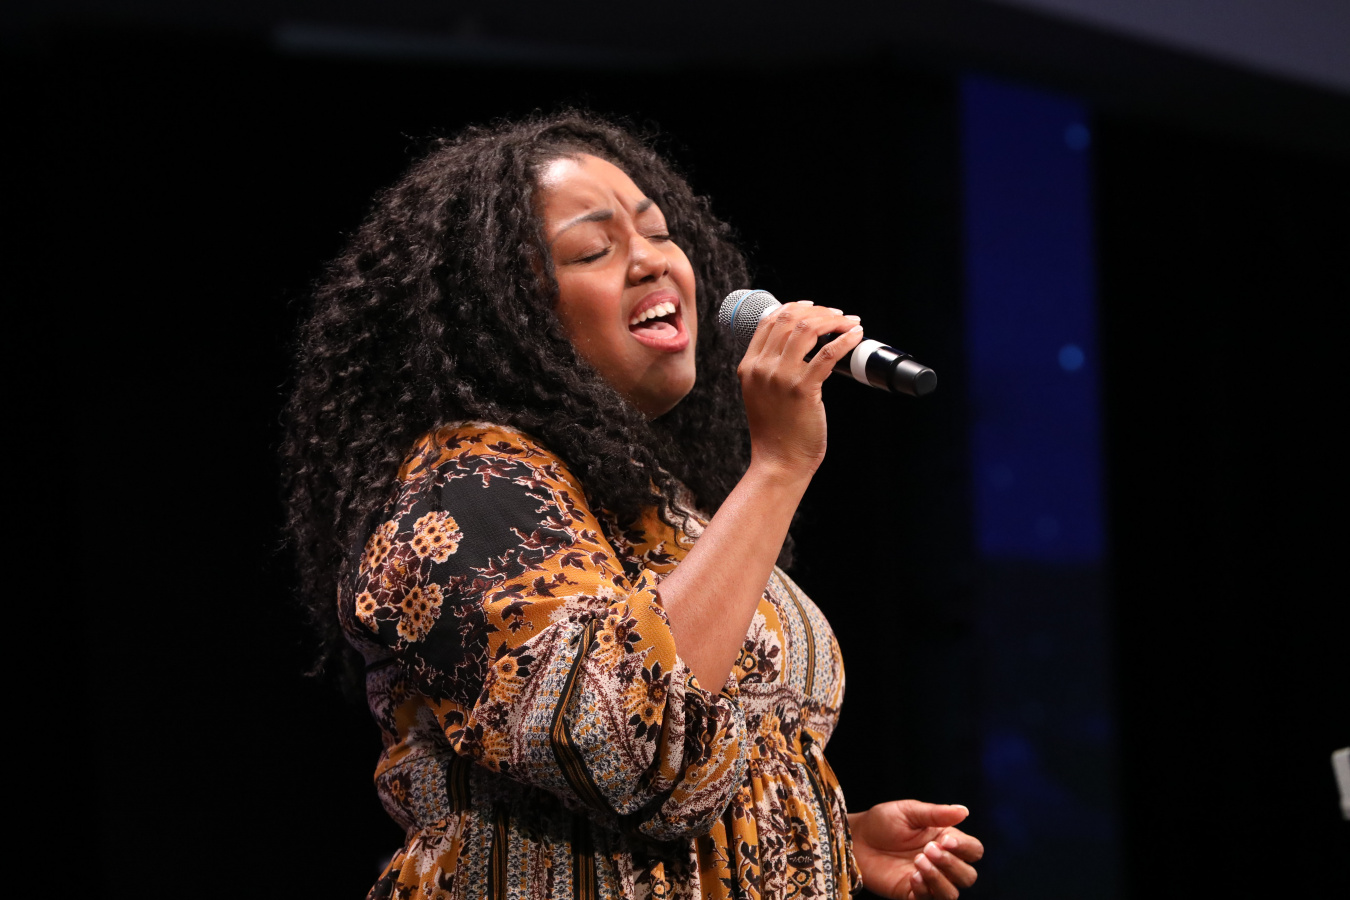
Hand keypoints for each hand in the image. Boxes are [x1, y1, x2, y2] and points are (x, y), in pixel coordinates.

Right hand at [736, 300, 862, 477]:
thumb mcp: (761, 394)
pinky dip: (845, 340)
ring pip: (807, 329)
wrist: (778, 462)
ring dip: (833, 320)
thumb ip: (771, 369)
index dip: (795, 307)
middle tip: (838, 315)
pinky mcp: (802, 389)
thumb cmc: (776, 432)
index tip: (815, 307)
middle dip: (819, 311)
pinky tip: (855, 336)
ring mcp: (781, 377)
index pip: (770, 321)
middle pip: (789, 319)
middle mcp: (762, 367)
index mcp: (749, 366)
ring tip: (849, 323)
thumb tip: (801, 346)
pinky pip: (827, 353)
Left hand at [848, 800, 983, 899]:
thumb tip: (964, 810)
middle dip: (952, 864)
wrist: (855, 838)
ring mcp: (928, 880)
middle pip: (968, 876)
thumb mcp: (909, 811)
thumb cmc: (883, 821)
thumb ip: (936, 813)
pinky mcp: (911, 893)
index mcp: (946, 840)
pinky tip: (912, 876)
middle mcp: (941, 863)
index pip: (973, 850)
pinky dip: (925, 890)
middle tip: (928, 850)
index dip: (965, 848)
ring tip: (918, 861)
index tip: (946, 840)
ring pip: (952, 893)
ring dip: (940, 879)